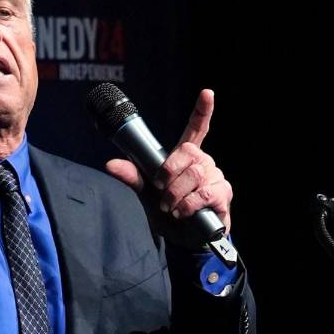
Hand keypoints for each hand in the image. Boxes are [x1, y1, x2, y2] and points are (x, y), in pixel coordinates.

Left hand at [105, 89, 233, 244]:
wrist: (183, 240)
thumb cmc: (167, 213)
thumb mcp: (145, 194)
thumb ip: (132, 177)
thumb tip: (110, 164)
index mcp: (185, 159)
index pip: (197, 130)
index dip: (202, 111)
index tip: (207, 93)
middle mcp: (203, 163)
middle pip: (188, 152)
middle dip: (169, 173)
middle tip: (161, 191)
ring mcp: (215, 177)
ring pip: (195, 173)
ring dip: (176, 193)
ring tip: (170, 207)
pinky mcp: (223, 194)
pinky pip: (204, 192)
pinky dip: (188, 204)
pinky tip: (182, 212)